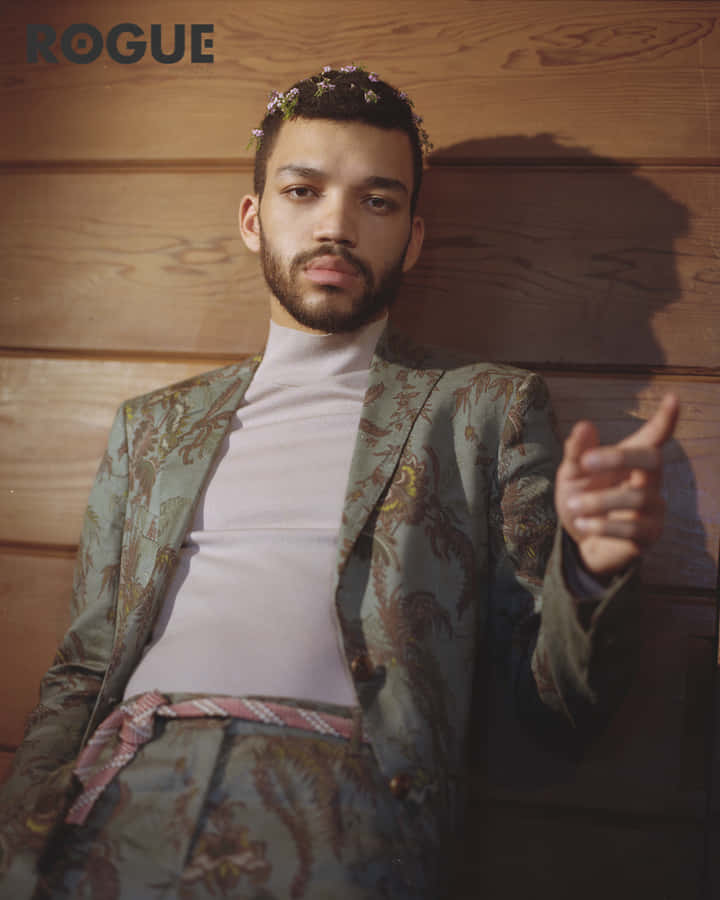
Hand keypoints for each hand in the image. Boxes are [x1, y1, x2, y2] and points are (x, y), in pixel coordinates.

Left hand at [555, 394, 678, 576]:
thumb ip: (577, 453)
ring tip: (573, 506)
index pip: (654, 437)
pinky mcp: (648, 536)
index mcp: (631, 461)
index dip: (665, 420)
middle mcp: (649, 481)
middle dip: (619, 457)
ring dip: (599, 501)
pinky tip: (583, 524)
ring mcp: (653, 509)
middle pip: (652, 459)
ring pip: (637, 497)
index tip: (673, 398)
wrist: (577, 541)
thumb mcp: (571, 475)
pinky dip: (602, 525)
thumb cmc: (580, 499)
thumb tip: (584, 425)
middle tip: (585, 463)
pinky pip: (632, 529)